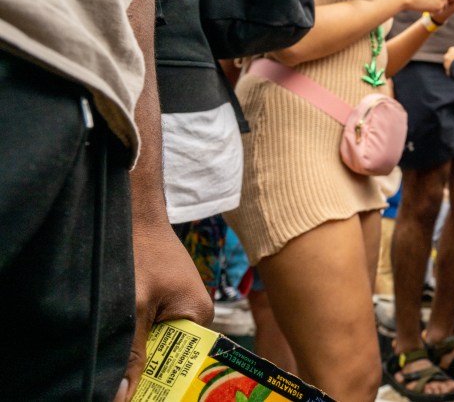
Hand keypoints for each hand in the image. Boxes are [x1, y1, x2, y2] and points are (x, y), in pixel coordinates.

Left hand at [114, 223, 212, 401]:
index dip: (159, 379)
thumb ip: (131, 351)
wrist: (134, 211)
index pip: (184, 361)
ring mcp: (177, 303)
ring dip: (132, 346)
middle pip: (168, 353)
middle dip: (142, 364)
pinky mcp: (161, 296)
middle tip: (116, 377)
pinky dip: (129, 330)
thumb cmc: (140, 250)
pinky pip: (147, 325)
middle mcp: (193, 312)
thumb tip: (125, 394)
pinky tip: (114, 330)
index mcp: (199, 315)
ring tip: (113, 351)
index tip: (133, 391)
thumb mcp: (134, 305)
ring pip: (153, 340)